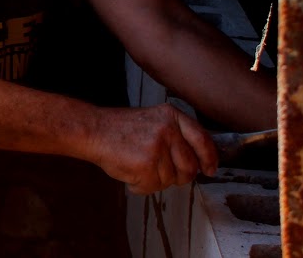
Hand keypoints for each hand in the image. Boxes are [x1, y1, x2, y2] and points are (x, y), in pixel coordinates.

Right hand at [92, 105, 216, 194]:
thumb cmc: (120, 128)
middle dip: (178, 176)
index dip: (209, 158)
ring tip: (137, 165)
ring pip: (171, 180)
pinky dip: (140, 185)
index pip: (202, 140)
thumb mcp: (153, 120)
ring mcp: (157, 147)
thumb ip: (176, 135)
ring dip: (154, 180)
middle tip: (160, 172)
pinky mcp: (146, 165)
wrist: (92, 130)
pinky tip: (130, 172)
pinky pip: (153, 187)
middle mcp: (168, 130)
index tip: (209, 169)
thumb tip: (201, 160)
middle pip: (190, 167)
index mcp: (171, 116)